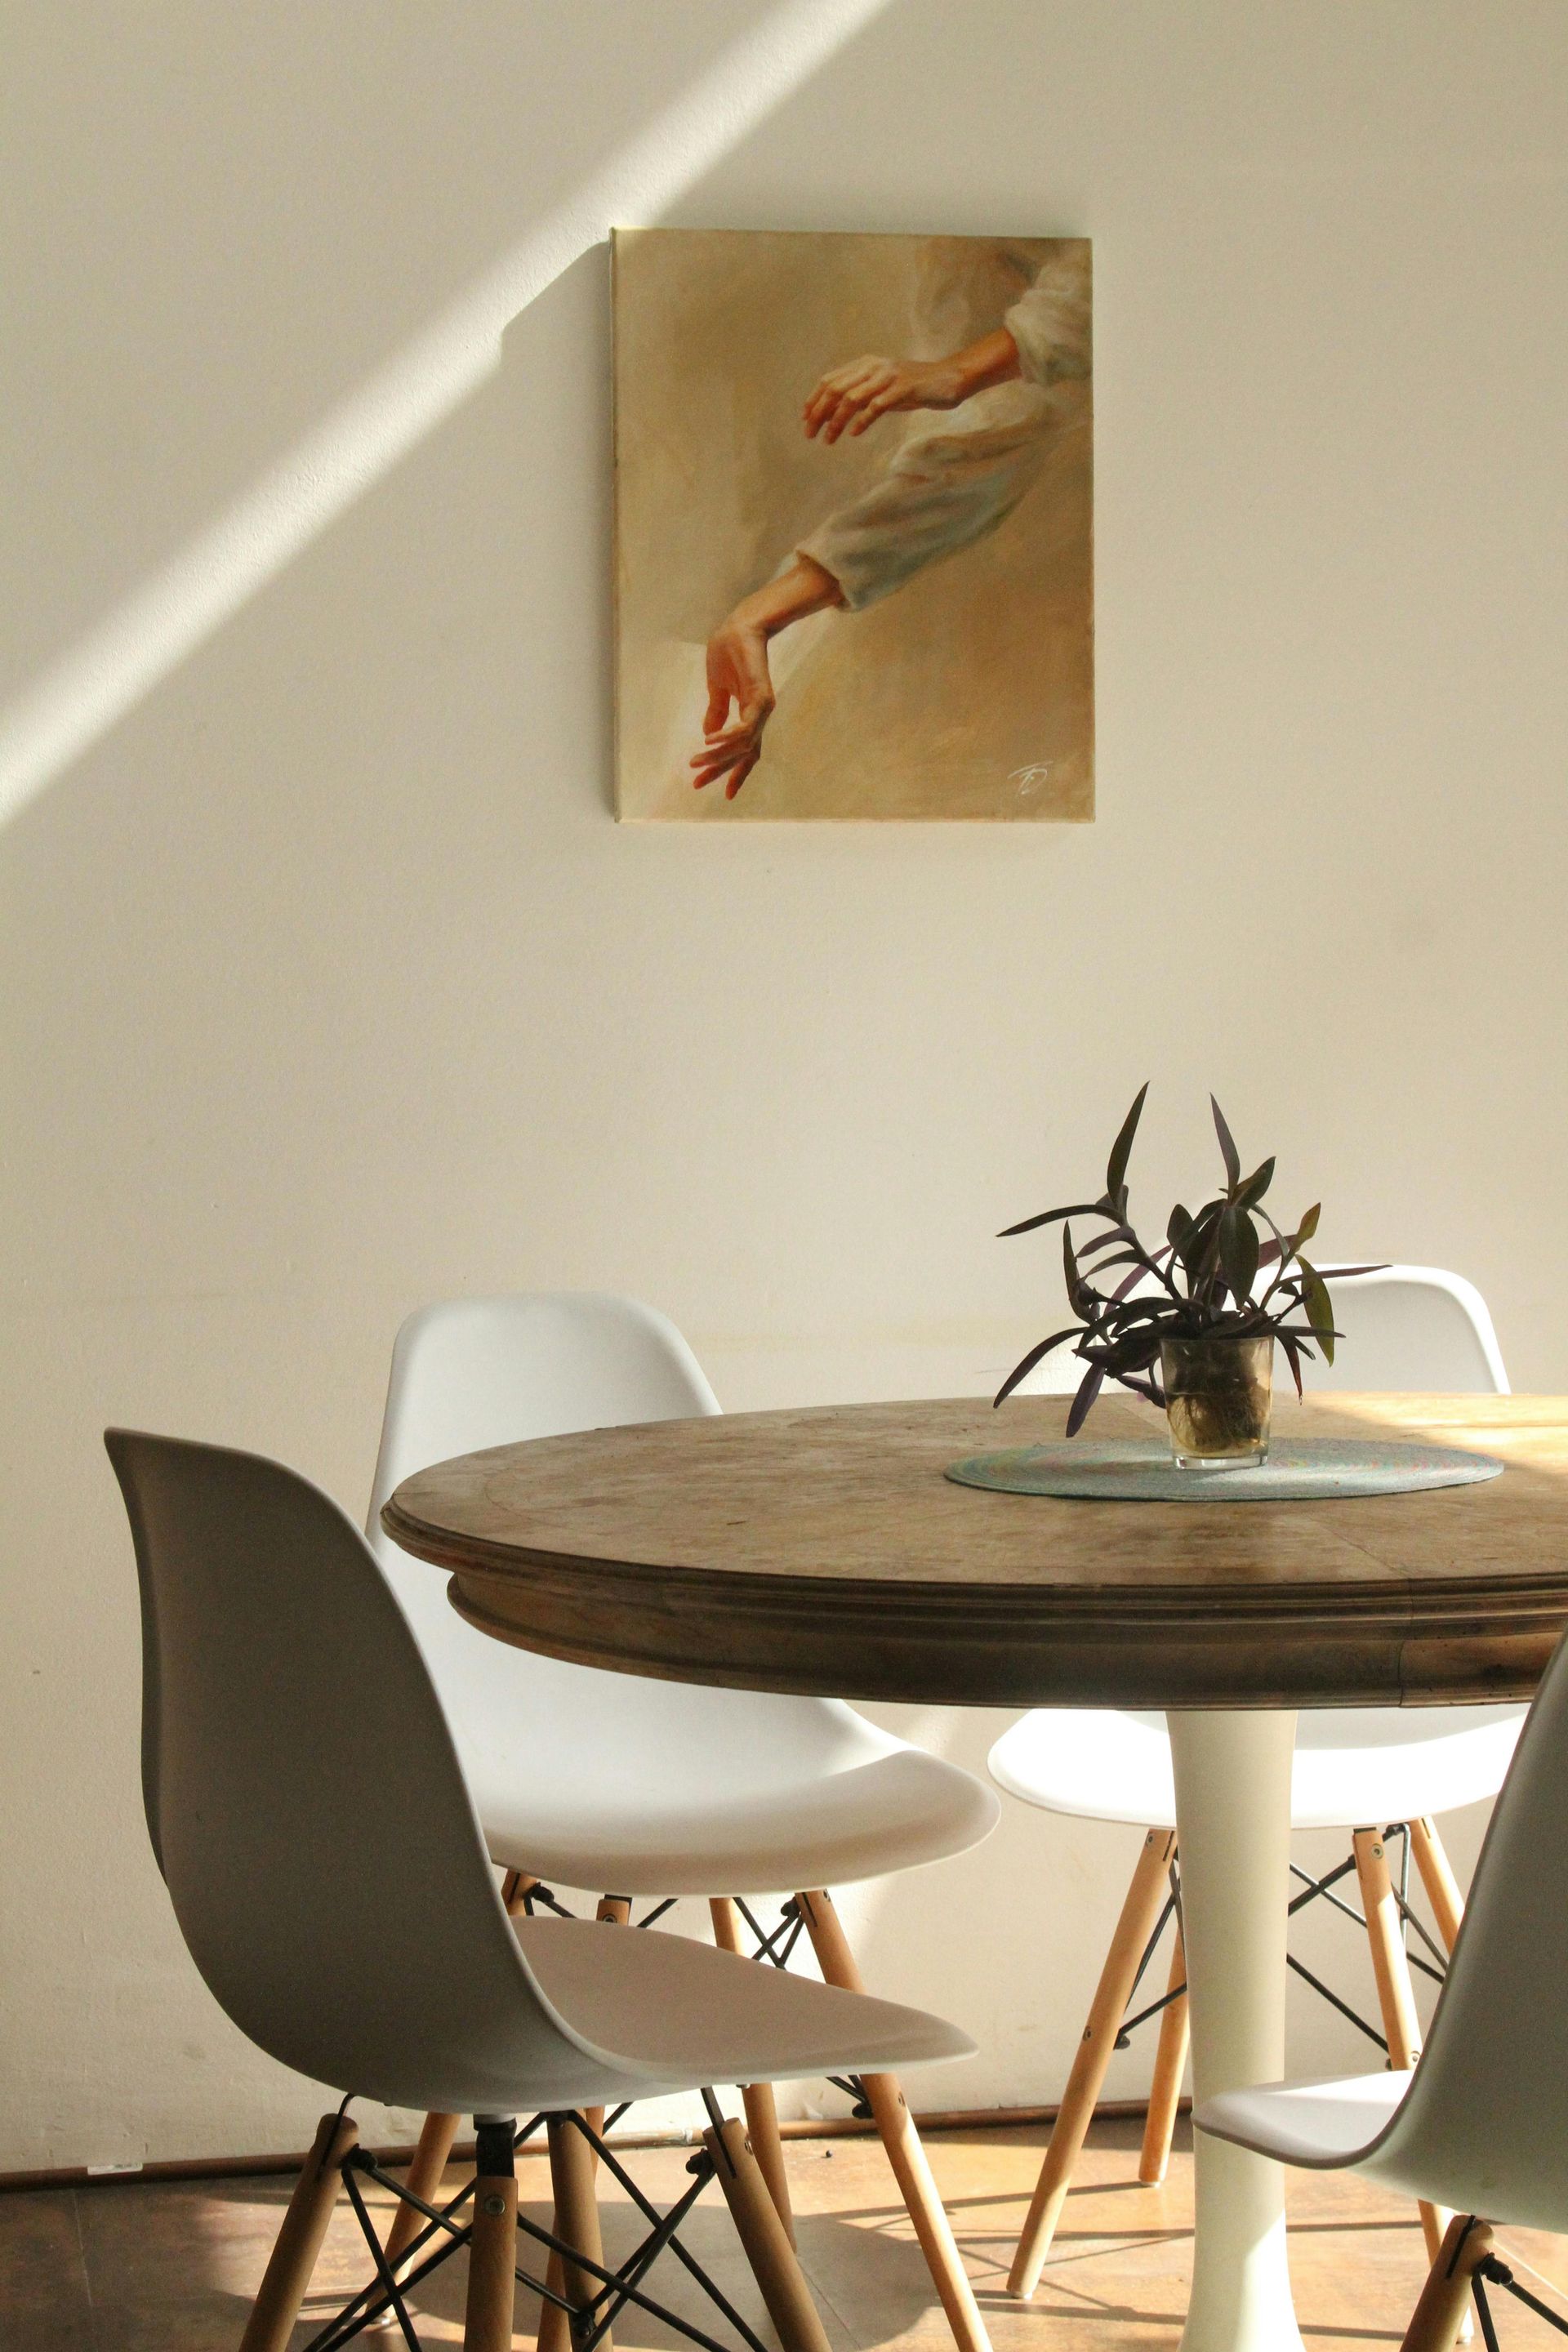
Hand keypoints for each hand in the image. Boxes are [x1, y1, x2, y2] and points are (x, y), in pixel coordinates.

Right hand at [692, 612, 774, 798]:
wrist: (739, 628)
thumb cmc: (730, 653)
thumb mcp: (718, 688)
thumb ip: (716, 712)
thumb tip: (709, 737)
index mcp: (750, 715)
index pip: (746, 752)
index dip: (736, 773)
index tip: (725, 794)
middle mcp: (759, 715)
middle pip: (742, 754)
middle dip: (719, 771)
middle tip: (697, 783)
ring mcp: (762, 707)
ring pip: (742, 745)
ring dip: (717, 755)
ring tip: (695, 761)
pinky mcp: (759, 696)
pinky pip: (744, 727)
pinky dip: (726, 736)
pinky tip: (709, 741)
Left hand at [802, 354, 966, 442]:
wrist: (946, 380)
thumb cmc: (912, 388)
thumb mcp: (881, 388)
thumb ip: (860, 396)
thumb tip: (831, 414)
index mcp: (864, 364)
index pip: (829, 380)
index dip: (813, 399)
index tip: (805, 419)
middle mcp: (873, 367)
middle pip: (835, 389)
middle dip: (818, 413)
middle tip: (810, 433)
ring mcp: (887, 377)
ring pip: (852, 398)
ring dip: (836, 421)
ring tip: (828, 439)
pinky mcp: (902, 390)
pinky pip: (876, 406)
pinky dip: (862, 420)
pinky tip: (854, 433)